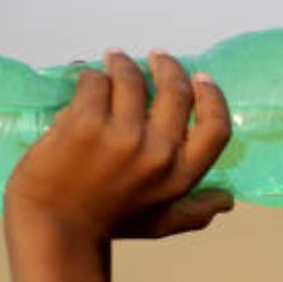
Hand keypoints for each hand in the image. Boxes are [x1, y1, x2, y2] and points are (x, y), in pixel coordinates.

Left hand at [5, 48, 233, 243]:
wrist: (54, 225)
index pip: (216, 127)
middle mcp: (158, 153)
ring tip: (114, 60)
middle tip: (155, 57)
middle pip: (176, 91)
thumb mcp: (161, 222)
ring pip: (131, 77)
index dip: (212, 96)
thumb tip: (228, 201)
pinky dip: (90, 76)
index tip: (200, 78)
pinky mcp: (85, 122)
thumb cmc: (109, 223)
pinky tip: (87, 80)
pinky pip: (94, 81)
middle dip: (166, 65)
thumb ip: (195, 212)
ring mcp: (122, 136)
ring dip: (122, 63)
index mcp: (181, 175)